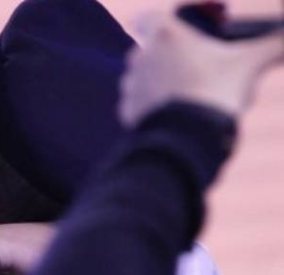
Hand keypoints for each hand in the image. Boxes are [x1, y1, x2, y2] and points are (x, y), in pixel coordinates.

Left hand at [119, 12, 283, 126]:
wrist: (188, 137)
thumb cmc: (217, 92)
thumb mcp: (250, 64)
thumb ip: (274, 45)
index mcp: (165, 35)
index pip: (152, 15)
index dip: (172, 15)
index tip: (195, 21)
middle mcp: (141, 56)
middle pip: (152, 46)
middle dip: (174, 53)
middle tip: (200, 62)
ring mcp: (131, 85)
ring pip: (145, 75)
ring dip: (163, 79)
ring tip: (191, 91)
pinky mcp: (128, 110)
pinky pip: (140, 102)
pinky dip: (155, 104)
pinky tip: (176, 111)